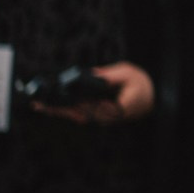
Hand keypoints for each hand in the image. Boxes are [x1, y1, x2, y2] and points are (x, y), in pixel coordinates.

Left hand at [33, 62, 154, 125]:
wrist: (156, 98)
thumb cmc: (143, 86)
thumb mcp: (128, 73)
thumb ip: (108, 75)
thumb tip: (88, 75)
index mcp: (115, 109)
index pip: (87, 109)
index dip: (68, 106)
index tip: (54, 102)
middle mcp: (107, 118)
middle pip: (78, 115)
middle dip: (57, 110)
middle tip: (38, 105)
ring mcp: (103, 119)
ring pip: (77, 117)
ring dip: (59, 111)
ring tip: (40, 106)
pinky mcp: (101, 116)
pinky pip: (82, 114)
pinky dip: (67, 110)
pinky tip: (54, 107)